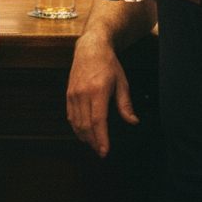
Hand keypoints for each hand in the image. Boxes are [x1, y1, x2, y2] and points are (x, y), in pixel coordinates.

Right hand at [66, 33, 137, 156]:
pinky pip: (70, 115)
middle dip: (93, 141)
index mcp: (98, 91)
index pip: (98, 121)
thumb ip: (126, 104)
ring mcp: (73, 93)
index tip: (105, 151)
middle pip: (85, 125)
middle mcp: (82, 93)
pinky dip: (76, 126)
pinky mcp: (68, 93)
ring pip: (76, 122)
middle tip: (101, 152)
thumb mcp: (122, 83)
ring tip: (94, 145)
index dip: (101, 138)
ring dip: (84, 136)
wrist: (91, 48)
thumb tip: (133, 122)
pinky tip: (83, 132)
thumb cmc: (109, 65)